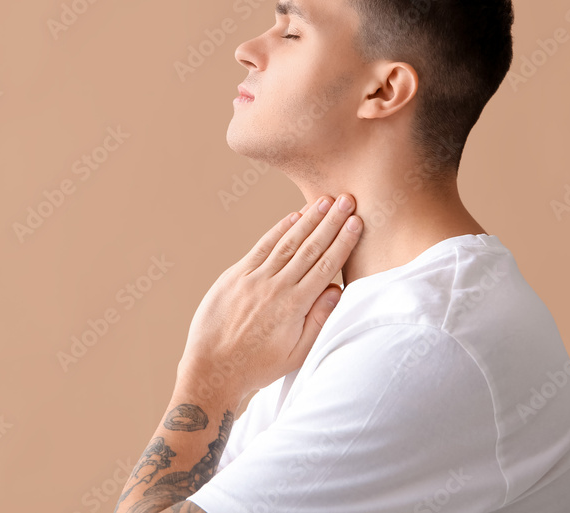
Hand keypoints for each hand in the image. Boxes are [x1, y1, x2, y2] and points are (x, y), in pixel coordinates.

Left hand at [176, 194, 362, 403]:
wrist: (212, 370)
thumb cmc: (258, 368)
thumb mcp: (297, 354)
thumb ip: (319, 320)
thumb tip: (337, 290)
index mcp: (294, 305)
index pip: (326, 265)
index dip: (343, 241)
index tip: (357, 222)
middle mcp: (275, 286)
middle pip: (309, 247)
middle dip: (331, 222)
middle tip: (347, 199)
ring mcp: (253, 278)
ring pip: (286, 242)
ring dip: (308, 220)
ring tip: (325, 202)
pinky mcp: (234, 276)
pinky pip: (261, 247)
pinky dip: (278, 230)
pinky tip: (292, 217)